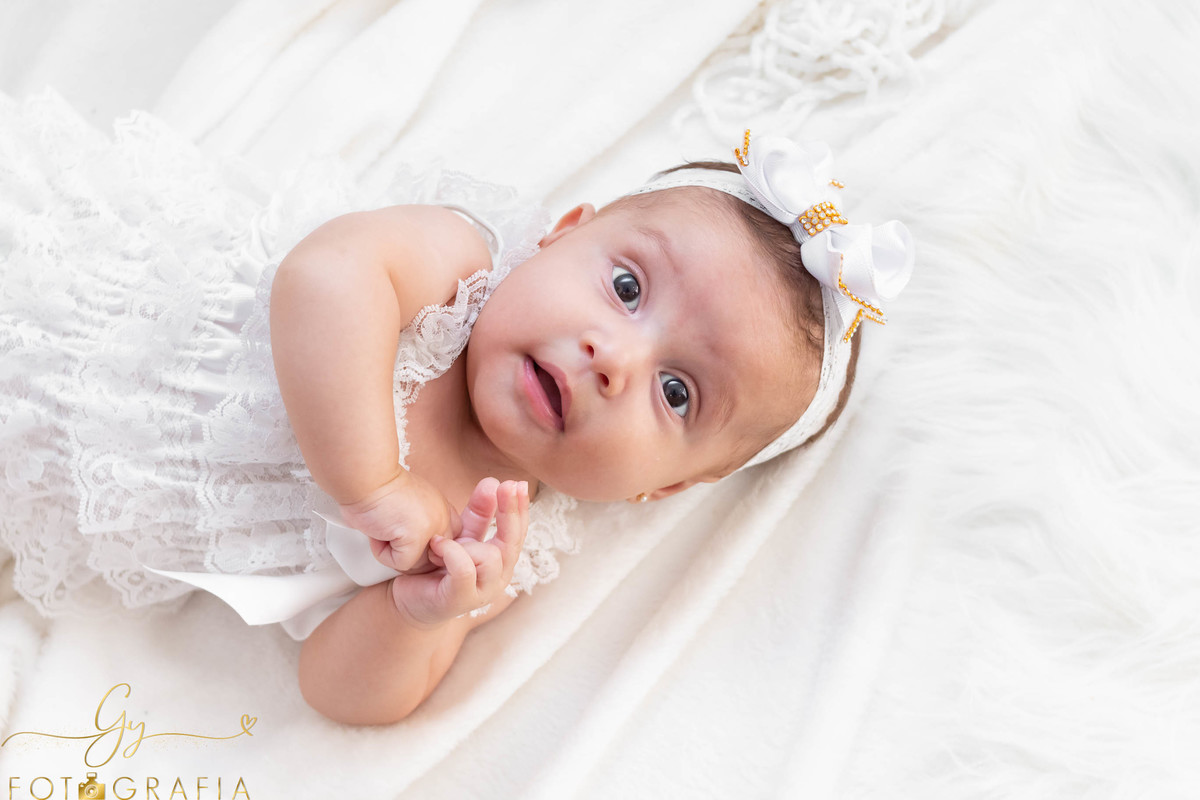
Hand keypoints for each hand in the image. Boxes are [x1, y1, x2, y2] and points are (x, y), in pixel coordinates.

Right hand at [337, 469, 459, 573]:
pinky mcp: (418, 537)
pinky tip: (378, 531)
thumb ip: (417, 523)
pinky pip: (401, 563)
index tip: (402, 532)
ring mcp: (434, 528)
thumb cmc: (377, 488)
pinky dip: (382, 552)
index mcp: (443, 508)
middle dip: (408, 552)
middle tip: (390, 531)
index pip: (444, 542)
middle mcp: (443, 518)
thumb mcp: (406, 504)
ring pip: (417, 564)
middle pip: (431, 557)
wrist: (366, 478)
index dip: (421, 545)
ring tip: (383, 527)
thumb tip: (409, 550)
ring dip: (393, 552)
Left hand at [389, 479, 529, 628]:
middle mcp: (498, 577)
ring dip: (467, 544)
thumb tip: (493, 481)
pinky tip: (436, 546)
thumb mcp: (460, 535)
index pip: (518, 531)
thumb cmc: (437, 566)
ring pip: (490, 557)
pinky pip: (464, 569)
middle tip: (508, 486)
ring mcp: (482, 592)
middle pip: (512, 542)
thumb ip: (479, 513)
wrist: (409, 598)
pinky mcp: (460, 600)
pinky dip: (451, 553)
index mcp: (501, 560)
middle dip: (510, 511)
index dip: (519, 507)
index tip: (517, 483)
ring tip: (441, 541)